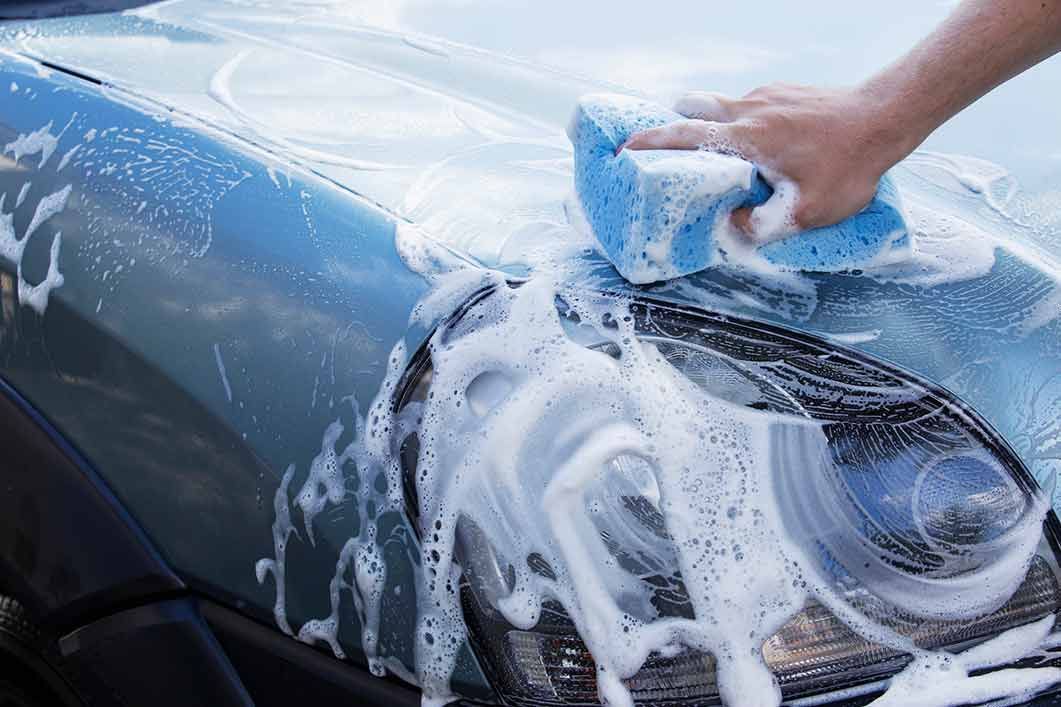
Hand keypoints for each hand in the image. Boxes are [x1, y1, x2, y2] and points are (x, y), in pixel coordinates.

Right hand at [619, 84, 910, 242]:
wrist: (889, 117)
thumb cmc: (851, 165)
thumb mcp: (807, 212)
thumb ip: (763, 226)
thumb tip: (734, 226)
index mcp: (747, 138)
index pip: (684, 135)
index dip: (650, 142)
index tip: (625, 148)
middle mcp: (750, 109)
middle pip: (694, 106)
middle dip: (675, 124)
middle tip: (669, 149)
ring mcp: (768, 95)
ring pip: (724, 108)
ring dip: (716, 129)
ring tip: (725, 160)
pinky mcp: (786, 92)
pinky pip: (753, 107)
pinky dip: (746, 126)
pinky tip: (769, 150)